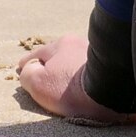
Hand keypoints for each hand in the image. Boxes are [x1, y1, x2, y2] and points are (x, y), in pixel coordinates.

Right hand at [15, 35, 135, 126]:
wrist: (110, 93)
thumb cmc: (70, 88)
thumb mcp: (37, 82)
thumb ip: (27, 73)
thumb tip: (29, 70)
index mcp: (61, 44)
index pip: (38, 54)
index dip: (28, 63)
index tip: (22, 67)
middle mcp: (81, 44)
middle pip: (60, 57)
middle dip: (52, 66)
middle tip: (46, 79)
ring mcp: (98, 56)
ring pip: (78, 64)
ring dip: (72, 73)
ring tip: (69, 87)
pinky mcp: (113, 70)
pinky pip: (94, 74)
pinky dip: (88, 80)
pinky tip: (88, 90)